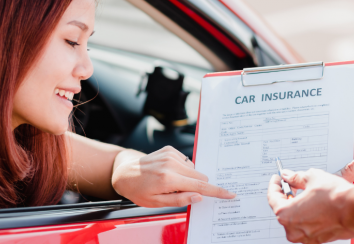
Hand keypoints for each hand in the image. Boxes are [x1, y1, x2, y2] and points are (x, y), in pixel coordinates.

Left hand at [111, 146, 235, 206]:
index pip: (199, 186)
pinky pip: (186, 161)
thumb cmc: (138, 190)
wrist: (124, 172)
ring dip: (188, 177)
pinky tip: (169, 172)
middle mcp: (170, 164)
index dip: (216, 191)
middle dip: (196, 185)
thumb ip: (179, 200)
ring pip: (193, 169)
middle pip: (199, 176)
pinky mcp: (169, 149)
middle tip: (180, 191)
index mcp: (168, 179)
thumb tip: (198, 197)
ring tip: (170, 181)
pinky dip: (182, 169)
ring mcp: (170, 155)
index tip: (229, 194)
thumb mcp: (156, 203)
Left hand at [267, 169, 353, 243]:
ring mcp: (306, 237)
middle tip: (291, 184)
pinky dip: (308, 216)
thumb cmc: (335, 197)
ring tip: (306, 193)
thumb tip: (289, 176)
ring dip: (298, 207)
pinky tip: (316, 205)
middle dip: (286, 196)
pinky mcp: (318, 239)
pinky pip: (308, 226)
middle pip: (283, 210)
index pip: (272, 198)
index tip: (277, 179)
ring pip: (296, 220)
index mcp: (286, 214)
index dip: (275, 185)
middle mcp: (293, 229)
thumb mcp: (312, 178)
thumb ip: (296, 178)